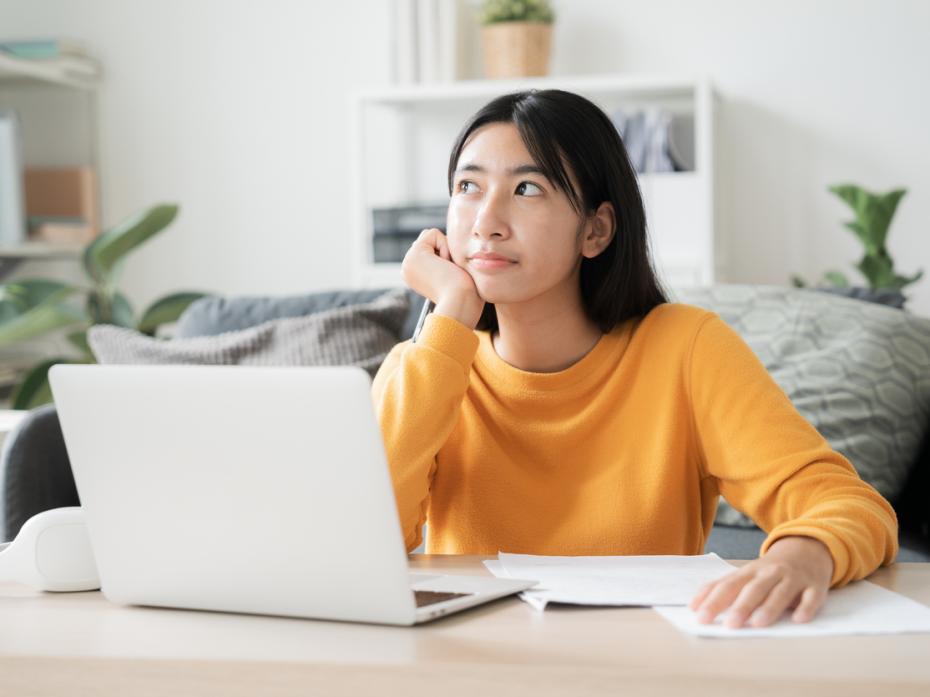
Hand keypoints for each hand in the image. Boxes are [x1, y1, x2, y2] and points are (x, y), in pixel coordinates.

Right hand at [401, 228, 484, 327]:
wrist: (460, 304)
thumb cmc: (465, 295)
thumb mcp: (453, 276)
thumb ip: (447, 262)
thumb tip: (450, 252)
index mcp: (415, 274)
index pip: (431, 248)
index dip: (447, 255)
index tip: (450, 276)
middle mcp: (407, 268)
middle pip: (431, 240)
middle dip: (445, 251)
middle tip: (449, 274)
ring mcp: (407, 262)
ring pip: (431, 236)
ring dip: (446, 250)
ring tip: (447, 271)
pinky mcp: (414, 255)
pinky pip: (433, 233)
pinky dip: (445, 246)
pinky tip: (445, 266)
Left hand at [689, 535, 833, 628]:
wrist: (807, 547)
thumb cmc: (770, 569)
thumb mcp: (748, 574)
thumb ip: (727, 587)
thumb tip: (696, 606)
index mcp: (749, 571)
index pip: (728, 585)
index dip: (713, 600)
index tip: (700, 616)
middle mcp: (769, 573)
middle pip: (753, 589)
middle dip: (740, 606)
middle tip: (729, 625)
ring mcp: (793, 577)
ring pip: (780, 592)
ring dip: (769, 608)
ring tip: (758, 623)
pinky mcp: (815, 585)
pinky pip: (811, 597)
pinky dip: (806, 607)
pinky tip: (799, 619)